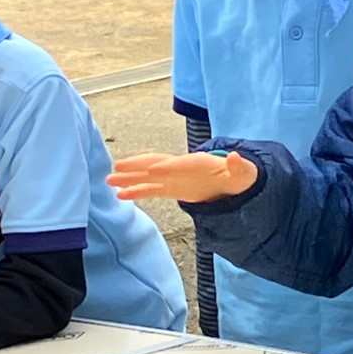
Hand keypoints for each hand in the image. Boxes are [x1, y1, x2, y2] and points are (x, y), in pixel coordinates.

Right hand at [108, 150, 257, 203]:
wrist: (231, 181)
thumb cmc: (238, 176)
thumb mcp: (243, 173)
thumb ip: (238, 167)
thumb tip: (235, 157)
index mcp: (198, 163)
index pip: (181, 164)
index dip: (169, 167)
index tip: (152, 171)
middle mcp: (181, 167)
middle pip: (156, 163)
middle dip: (138, 166)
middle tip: (118, 168)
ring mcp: (173, 177)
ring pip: (147, 175)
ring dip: (129, 177)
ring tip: (109, 180)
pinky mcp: (171, 188)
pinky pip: (150, 189)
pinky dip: (135, 192)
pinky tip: (120, 196)